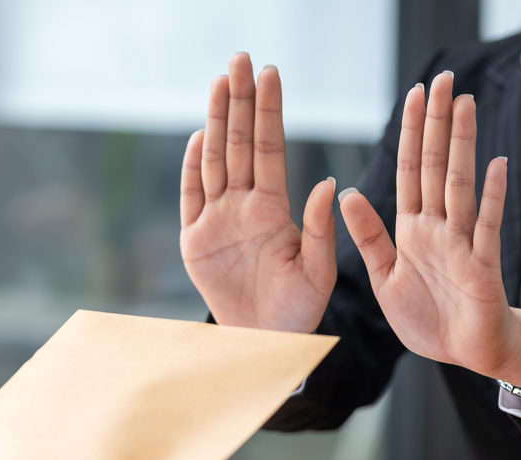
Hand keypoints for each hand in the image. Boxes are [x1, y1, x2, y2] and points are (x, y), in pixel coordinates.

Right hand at [180, 53, 336, 332]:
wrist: (265, 340)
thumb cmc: (298, 308)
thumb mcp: (318, 271)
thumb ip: (320, 229)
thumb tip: (330, 184)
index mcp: (275, 208)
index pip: (271, 148)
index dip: (269, 111)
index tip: (269, 74)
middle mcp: (245, 205)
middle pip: (240, 143)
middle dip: (240, 101)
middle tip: (239, 59)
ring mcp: (217, 219)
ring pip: (215, 160)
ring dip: (217, 121)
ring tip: (220, 82)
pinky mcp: (194, 239)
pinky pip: (191, 196)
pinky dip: (192, 167)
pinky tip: (199, 135)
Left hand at [338, 72, 520, 387]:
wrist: (465, 354)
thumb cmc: (428, 318)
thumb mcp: (385, 278)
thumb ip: (369, 237)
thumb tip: (345, 191)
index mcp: (411, 230)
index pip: (410, 170)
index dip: (411, 133)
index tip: (414, 94)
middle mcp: (438, 229)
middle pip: (436, 166)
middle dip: (437, 123)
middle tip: (444, 79)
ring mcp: (463, 244)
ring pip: (459, 185)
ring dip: (461, 145)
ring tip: (464, 105)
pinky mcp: (483, 267)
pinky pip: (487, 227)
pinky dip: (491, 197)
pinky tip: (495, 164)